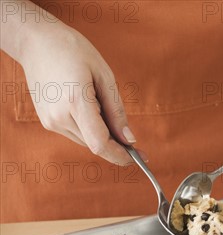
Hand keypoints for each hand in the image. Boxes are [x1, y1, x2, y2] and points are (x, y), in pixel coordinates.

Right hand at [10, 5, 135, 164]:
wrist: (36, 42)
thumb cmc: (73, 51)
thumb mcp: (104, 76)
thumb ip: (117, 111)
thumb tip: (129, 139)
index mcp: (76, 102)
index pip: (100, 143)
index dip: (121, 155)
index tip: (140, 158)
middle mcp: (59, 116)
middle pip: (96, 145)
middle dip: (117, 145)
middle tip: (132, 139)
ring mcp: (50, 121)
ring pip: (87, 142)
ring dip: (103, 136)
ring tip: (101, 106)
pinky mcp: (47, 121)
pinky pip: (77, 134)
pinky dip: (90, 129)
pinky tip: (89, 107)